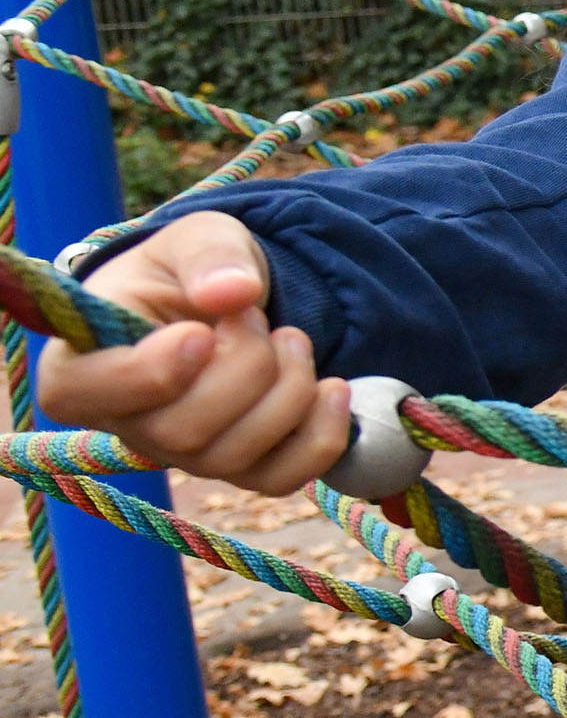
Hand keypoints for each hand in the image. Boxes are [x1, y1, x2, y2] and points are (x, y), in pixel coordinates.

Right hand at [35, 213, 350, 493]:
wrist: (229, 300)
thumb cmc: (191, 271)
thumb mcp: (196, 237)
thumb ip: (209, 254)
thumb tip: (232, 291)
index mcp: (81, 363)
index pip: (83, 395)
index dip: (148, 373)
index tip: (199, 333)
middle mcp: (124, 422)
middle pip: (179, 433)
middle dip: (244, 368)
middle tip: (257, 319)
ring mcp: (181, 454)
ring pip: (232, 459)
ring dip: (287, 391)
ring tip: (292, 338)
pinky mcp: (236, 467)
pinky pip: (279, 479)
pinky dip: (320, 437)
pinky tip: (333, 389)